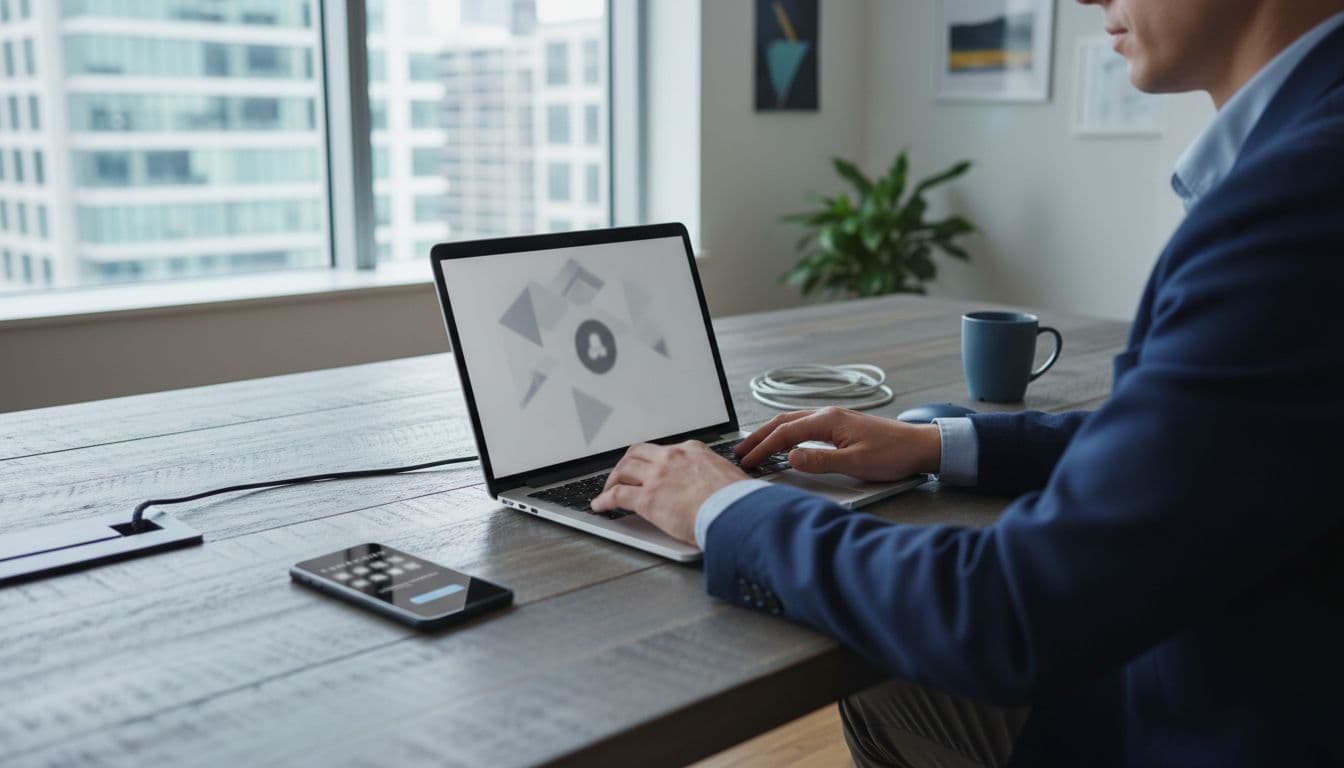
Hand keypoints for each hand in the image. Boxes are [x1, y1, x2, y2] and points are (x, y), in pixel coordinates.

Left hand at [592, 441, 747, 544]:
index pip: (665, 450)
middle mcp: (671, 458)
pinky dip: (604, 500)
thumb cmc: (738, 500)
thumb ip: (714, 477)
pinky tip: (600, 505)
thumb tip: (716, 489)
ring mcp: (657, 477)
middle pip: (638, 453)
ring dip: (613, 479)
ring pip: (624, 470)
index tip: (650, 466)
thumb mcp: (728, 476)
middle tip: (621, 474)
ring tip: (608, 489)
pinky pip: (617, 496)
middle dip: (626, 463)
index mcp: (692, 450)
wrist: (735, 511)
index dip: (652, 459)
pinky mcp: (647, 499)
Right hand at [737, 407, 940, 480]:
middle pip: (783, 421)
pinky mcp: (840, 425)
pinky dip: (786, 432)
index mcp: (829, 421)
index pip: (786, 433)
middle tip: (739, 452)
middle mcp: (828, 414)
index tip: (747, 461)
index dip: (763, 447)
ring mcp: (834, 418)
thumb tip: (790, 457)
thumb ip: (821, 461)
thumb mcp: (856, 464)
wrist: (920, 446)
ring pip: (792, 421)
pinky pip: (803, 424)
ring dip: (770, 433)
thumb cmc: (893, 455)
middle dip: (759, 436)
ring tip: (754, 446)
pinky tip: (783, 442)